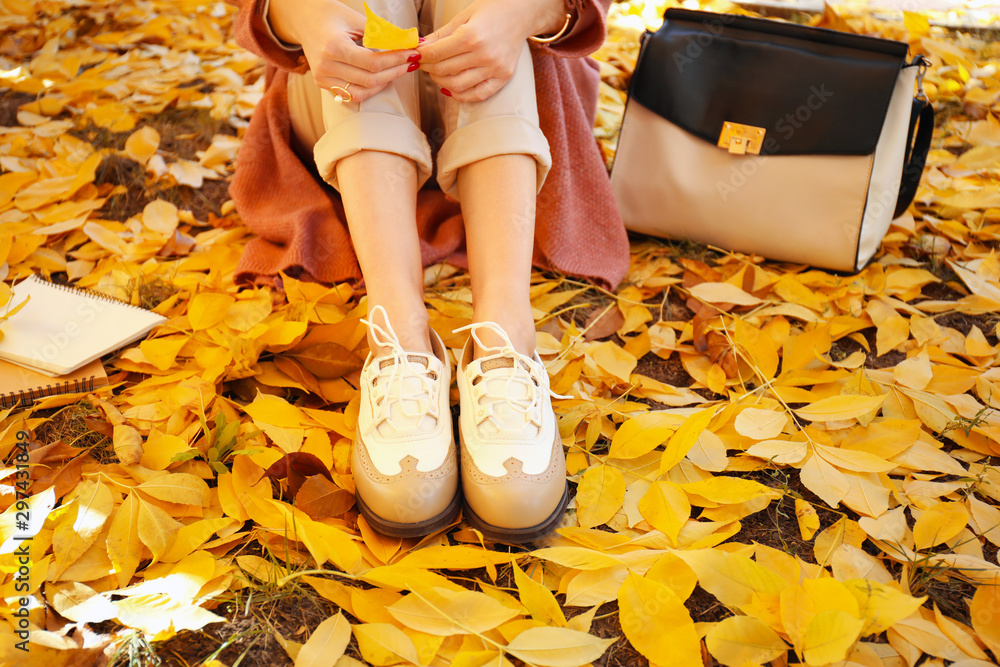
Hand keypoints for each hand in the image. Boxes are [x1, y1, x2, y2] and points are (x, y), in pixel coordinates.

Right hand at [268, 0, 418, 103]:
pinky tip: (382, 77)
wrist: (304, 19)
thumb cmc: (331, 15)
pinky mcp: (323, 84)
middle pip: (370, 80)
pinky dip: (369, 88)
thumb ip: (382, 34)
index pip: (373, 63)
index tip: (412, 53)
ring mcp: (322, 78)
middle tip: (411, 63)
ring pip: (361, 93)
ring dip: (384, 83)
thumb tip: (409, 43)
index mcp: (334, 47)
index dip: (396, 60)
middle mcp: (326, 66)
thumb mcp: (356, 19)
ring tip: (398, 71)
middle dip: (395, 72)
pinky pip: (351, 94)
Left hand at [417, 0, 566, 102]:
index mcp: (472, 35)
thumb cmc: (492, 11)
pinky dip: (460, 95)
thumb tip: (419, 47)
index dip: (421, 56)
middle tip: (424, 63)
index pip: (436, 54)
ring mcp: (495, 68)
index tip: (415, 56)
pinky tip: (451, 87)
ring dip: (440, 81)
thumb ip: (441, 34)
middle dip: (428, 68)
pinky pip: (477, 95)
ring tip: (437, 73)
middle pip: (444, 70)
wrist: (522, 14)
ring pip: (457, 85)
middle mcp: (484, 55)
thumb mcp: (464, 16)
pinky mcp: (503, 77)